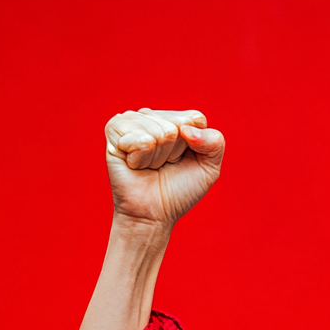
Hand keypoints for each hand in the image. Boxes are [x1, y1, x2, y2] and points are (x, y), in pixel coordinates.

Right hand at [104, 108, 224, 230]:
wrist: (153, 213)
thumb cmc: (179, 190)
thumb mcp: (209, 168)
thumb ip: (215, 142)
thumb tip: (186, 130)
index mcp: (177, 120)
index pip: (195, 118)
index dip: (195, 145)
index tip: (182, 160)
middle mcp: (154, 116)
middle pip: (177, 126)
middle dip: (174, 152)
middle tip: (163, 165)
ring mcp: (132, 120)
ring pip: (159, 131)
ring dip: (157, 157)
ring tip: (149, 166)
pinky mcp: (114, 129)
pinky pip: (139, 138)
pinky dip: (141, 157)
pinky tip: (134, 164)